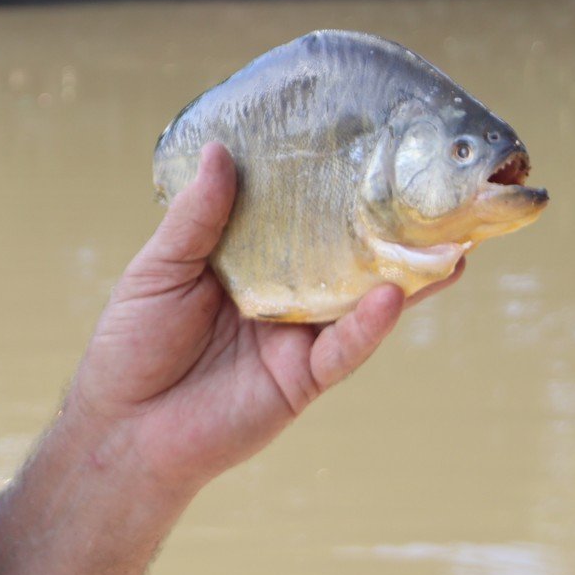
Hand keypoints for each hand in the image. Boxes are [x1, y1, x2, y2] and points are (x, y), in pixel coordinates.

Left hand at [69, 143, 456, 502]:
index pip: (296, 217)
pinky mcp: (302, 379)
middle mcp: (282, 294)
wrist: (123, 428)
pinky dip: (369, 325)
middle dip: (388, 230)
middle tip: (437, 194)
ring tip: (451, 244)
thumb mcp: (158, 269)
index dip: (327, 187)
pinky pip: (343, 350)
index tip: (364, 146)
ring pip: (361, 302)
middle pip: (342, 256)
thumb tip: (221, 151)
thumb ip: (194, 218)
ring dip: (404, 275)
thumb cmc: (132, 342)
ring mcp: (297, 337)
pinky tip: (393, 297)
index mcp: (248, 260)